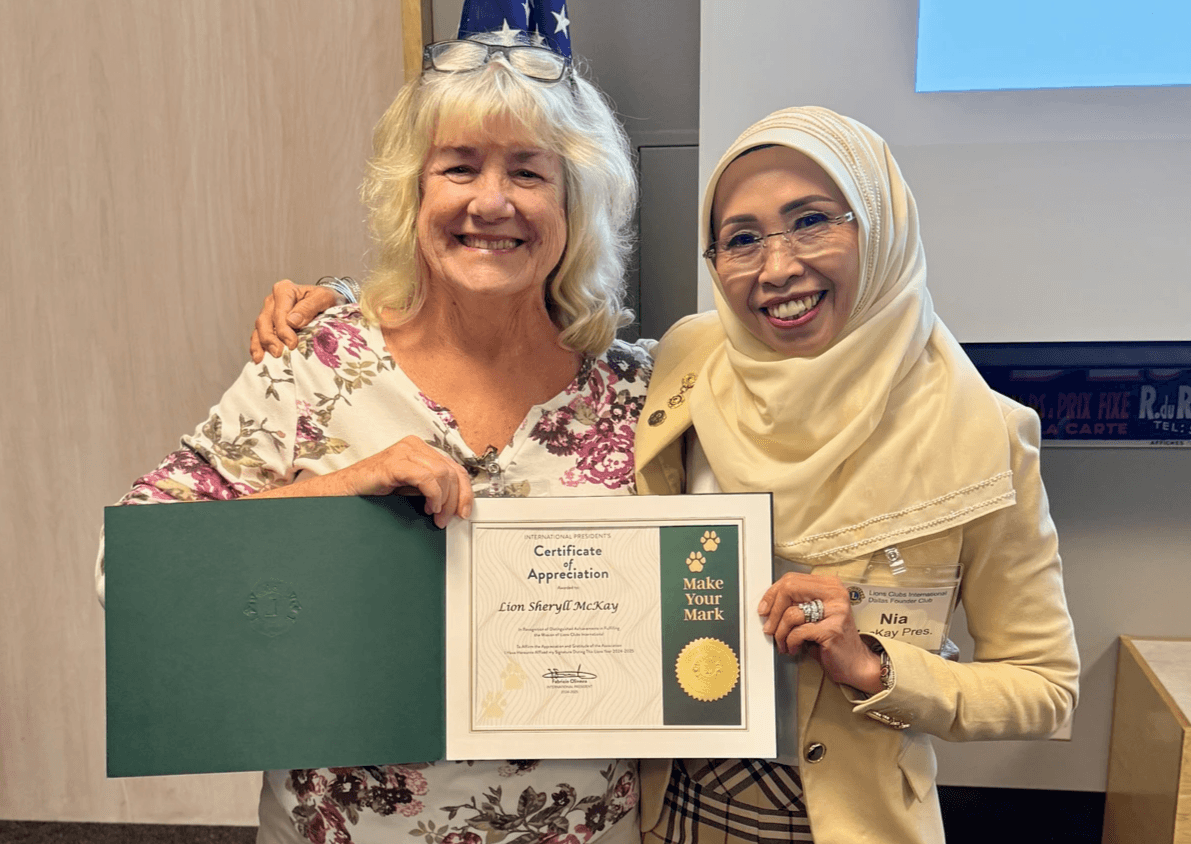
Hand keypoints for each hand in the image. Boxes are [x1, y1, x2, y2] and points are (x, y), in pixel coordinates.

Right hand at [250, 280, 340, 362]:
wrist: (325, 303)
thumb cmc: (325, 299)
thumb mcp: (324, 298)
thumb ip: (309, 307)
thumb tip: (292, 321)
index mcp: (284, 290)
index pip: (279, 312)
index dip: (284, 329)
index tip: (292, 343)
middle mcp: (272, 300)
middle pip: (264, 321)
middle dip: (270, 339)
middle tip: (279, 353)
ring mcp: (268, 312)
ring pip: (259, 329)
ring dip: (262, 345)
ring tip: (266, 358)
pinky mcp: (267, 324)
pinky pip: (257, 336)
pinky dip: (257, 347)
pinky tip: (259, 358)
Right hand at [258, 436, 473, 528]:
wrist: (340, 493)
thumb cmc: (370, 492)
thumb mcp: (408, 490)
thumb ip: (430, 489)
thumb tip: (454, 503)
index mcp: (419, 451)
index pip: (454, 467)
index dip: (465, 491)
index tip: (464, 511)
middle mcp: (413, 447)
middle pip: (452, 470)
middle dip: (456, 499)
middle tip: (447, 519)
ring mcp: (403, 452)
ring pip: (443, 474)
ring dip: (445, 500)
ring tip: (435, 515)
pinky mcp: (393, 462)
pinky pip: (426, 477)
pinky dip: (433, 494)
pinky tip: (429, 506)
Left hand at [758, 572, 882, 693]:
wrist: (855, 664)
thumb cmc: (831, 640)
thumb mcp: (814, 615)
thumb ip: (797, 603)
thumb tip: (767, 603)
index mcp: (830, 585)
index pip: (792, 579)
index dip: (772, 594)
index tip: (764, 608)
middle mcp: (835, 594)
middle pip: (789, 590)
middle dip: (773, 611)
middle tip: (769, 627)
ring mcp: (836, 612)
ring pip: (791, 614)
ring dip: (780, 632)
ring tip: (783, 641)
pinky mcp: (832, 630)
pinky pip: (798, 632)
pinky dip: (791, 642)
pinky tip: (794, 647)